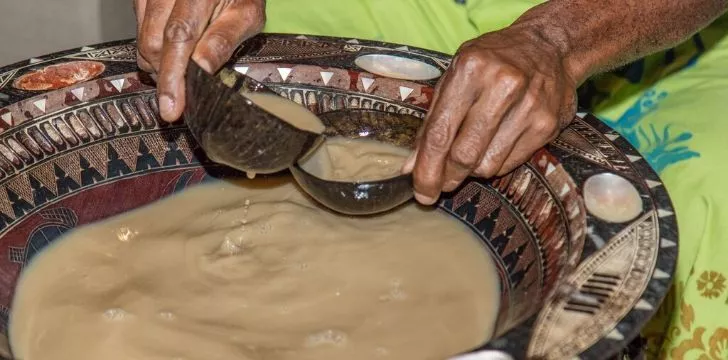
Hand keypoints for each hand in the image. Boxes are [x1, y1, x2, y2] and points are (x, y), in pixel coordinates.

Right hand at [133, 0, 265, 121]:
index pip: (179, 37)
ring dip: (159, 63)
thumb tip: (202, 69)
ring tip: (182, 67)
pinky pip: (138, 28)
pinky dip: (152, 47)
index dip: (173, 77)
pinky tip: (172, 49)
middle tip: (184, 91)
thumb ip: (224, 40)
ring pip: (142, 39)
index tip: (171, 107)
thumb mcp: (247, 14)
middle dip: (167, 74)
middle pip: (154, 42)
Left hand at [402, 25, 577, 204]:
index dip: (427, 168)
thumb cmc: (493, 60)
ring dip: (472, 170)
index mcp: (471, 69)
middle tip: (440, 186)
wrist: (549, 45)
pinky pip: (510, 164)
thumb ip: (433, 119)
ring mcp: (529, 106)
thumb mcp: (456, 75)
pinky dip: (494, 163)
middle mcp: (502, 86)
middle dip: (447, 177)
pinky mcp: (547, 125)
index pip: (440, 132)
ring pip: (488, 165)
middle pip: (464, 154)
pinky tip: (493, 147)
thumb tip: (413, 165)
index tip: (420, 190)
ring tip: (470, 156)